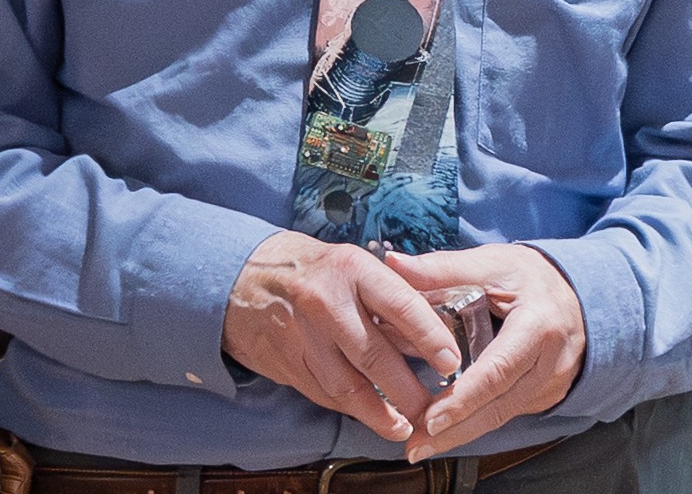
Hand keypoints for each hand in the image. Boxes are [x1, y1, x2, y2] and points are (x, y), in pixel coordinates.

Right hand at [221, 231, 461, 440]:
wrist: (241, 276)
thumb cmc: (313, 270)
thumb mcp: (353, 264)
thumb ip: (390, 294)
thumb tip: (436, 329)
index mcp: (351, 268)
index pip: (399, 304)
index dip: (429, 335)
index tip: (450, 361)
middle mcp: (325, 302)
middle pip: (373, 354)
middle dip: (407, 389)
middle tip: (432, 409)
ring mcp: (302, 335)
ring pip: (347, 385)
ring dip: (379, 413)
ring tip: (404, 427)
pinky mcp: (286, 362)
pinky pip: (324, 393)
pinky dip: (351, 409)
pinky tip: (371, 417)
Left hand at [383, 244, 585, 460]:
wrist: (581, 294)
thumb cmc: (531, 277)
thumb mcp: (491, 263)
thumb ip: (442, 268)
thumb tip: (394, 264)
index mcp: (539, 326)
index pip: (497, 370)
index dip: (463, 399)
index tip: (429, 420)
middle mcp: (551, 362)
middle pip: (498, 406)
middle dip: (454, 430)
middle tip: (414, 445)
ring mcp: (552, 384)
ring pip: (502, 416)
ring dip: (461, 434)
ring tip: (420, 445)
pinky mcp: (547, 396)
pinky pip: (507, 412)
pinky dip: (476, 422)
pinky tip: (447, 430)